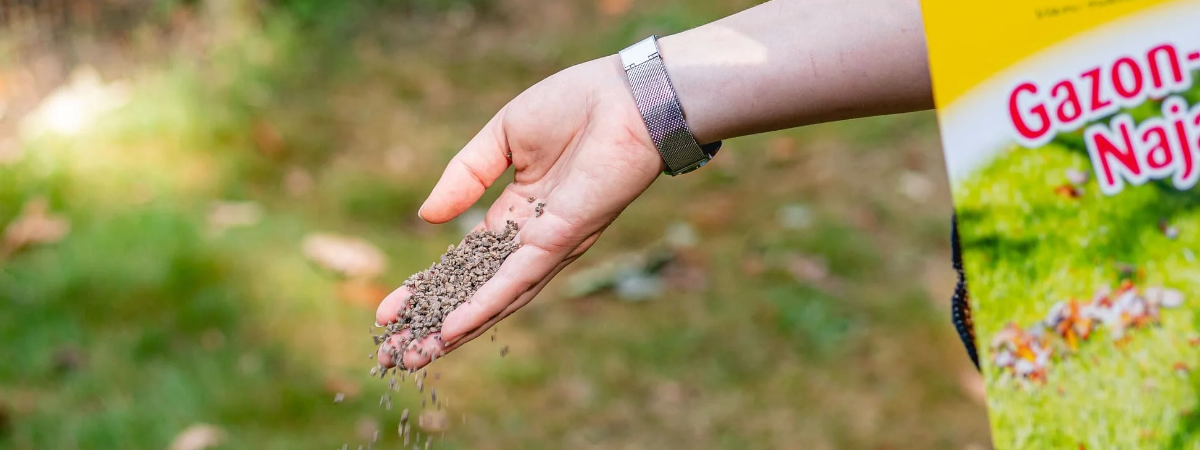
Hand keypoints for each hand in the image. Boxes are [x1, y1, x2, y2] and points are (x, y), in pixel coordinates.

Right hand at [375, 55, 663, 369]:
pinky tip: (452, 330)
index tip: (388, 313)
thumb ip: (464, 175)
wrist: (630, 96)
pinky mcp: (563, 240)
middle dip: (432, 325)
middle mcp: (533, 240)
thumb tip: (427, 217)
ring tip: (411, 358)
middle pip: (474, 293)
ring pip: (494, 300)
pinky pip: (518, 281)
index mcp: (519, 214)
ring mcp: (549, 246)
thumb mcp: (503, 136)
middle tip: (390, 355)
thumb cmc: (578, 104)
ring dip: (452, 331)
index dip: (427, 289)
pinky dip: (484, 307)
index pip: (465, 264)